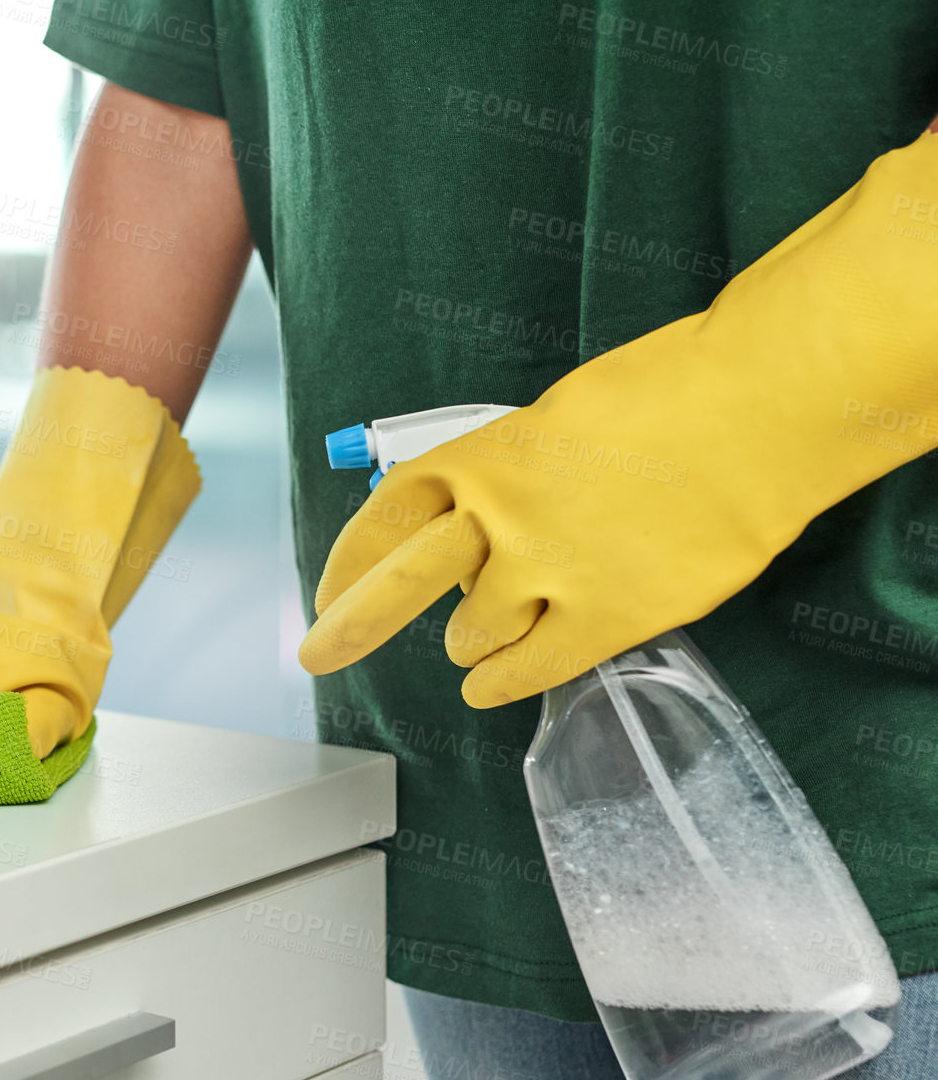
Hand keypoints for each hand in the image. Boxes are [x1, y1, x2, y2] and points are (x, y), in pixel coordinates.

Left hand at [299, 131, 937, 703]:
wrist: (761, 409)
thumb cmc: (671, 396)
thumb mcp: (558, 420)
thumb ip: (507, 479)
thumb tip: (476, 531)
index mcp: (482, 455)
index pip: (386, 516)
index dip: (348, 560)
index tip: (326, 591)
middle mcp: (499, 516)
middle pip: (396, 585)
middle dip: (349, 627)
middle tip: (318, 653)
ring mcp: (547, 571)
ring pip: (472, 635)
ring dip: (478, 635)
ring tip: (516, 615)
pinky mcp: (604, 619)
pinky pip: (526, 670)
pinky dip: (499, 681)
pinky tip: (491, 682)